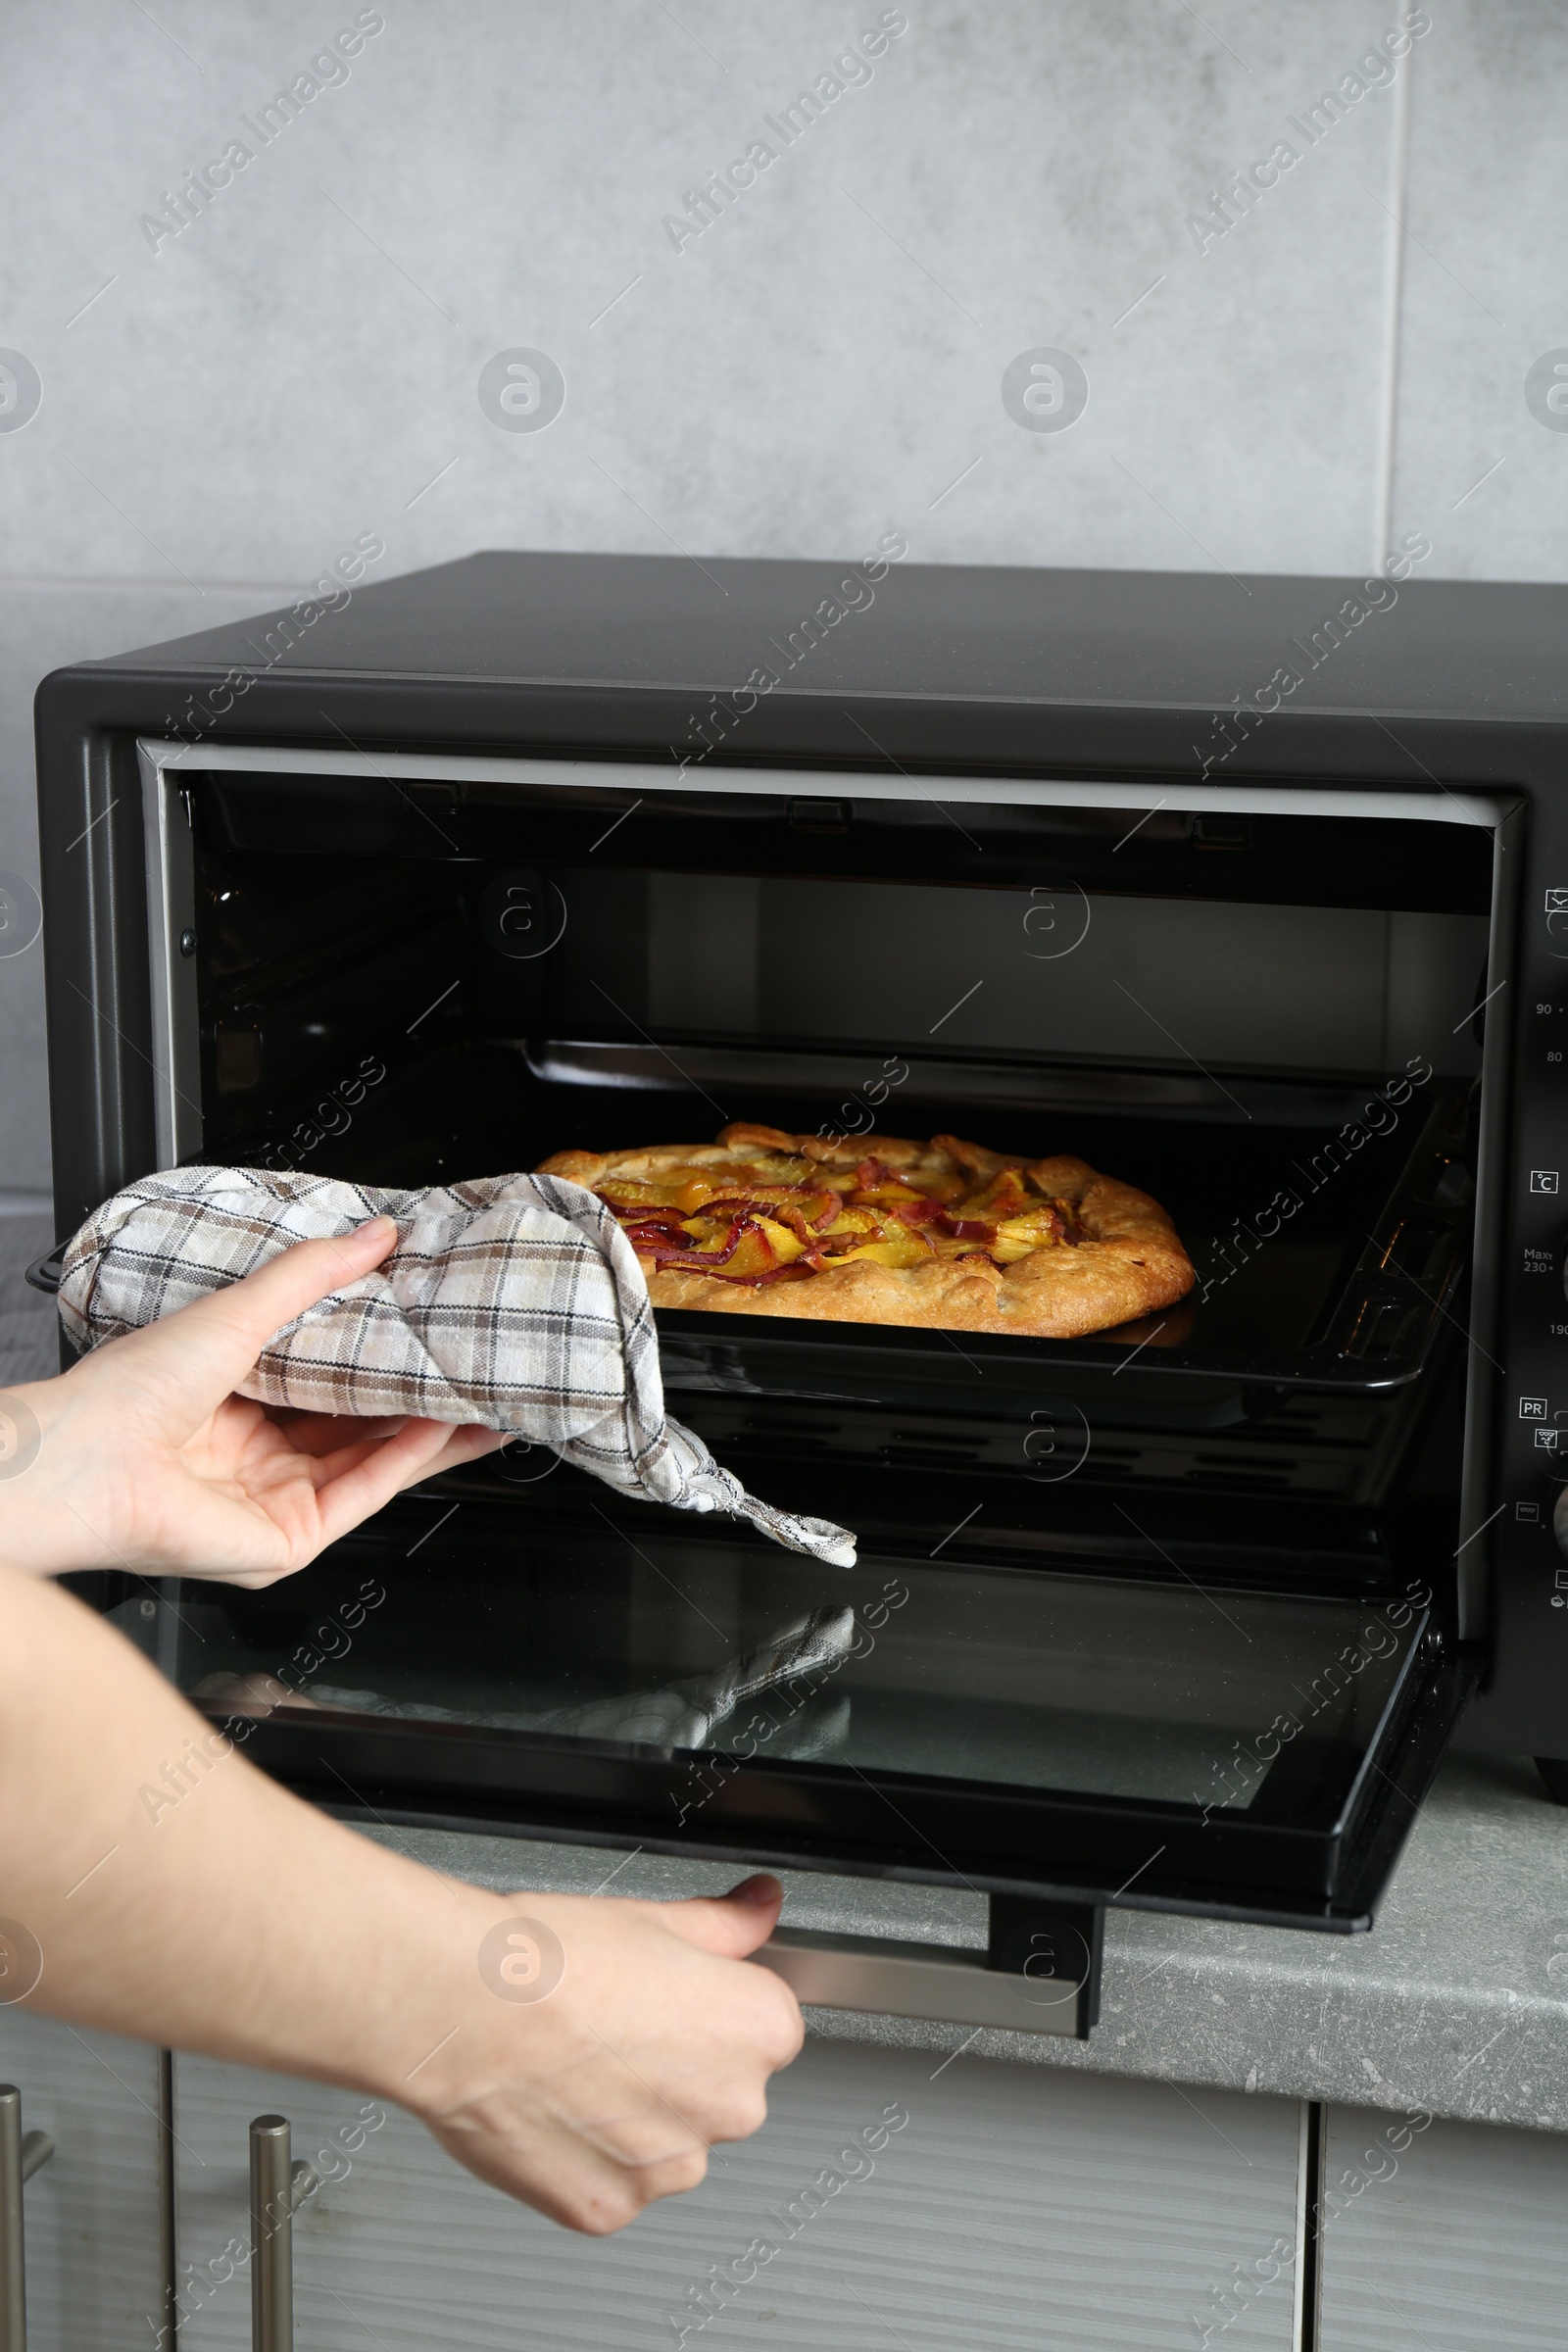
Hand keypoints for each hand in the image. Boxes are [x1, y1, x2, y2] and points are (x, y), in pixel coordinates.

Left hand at [0, 1215, 502, 1582]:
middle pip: (360, 1430)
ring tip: (478, 1396)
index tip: (430, 1334)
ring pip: (371, 1464)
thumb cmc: (127, 1393)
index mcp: (234, 1405)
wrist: (87, 1461)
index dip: (382, 1361)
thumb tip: (374, 1235)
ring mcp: (272, 1502)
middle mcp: (255, 1459)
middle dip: (421, 1403)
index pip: (328, 1385)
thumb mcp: (237, 1312)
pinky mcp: (286, 1539)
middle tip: (473, 1371)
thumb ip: (311, 1276)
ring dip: (428, 1432)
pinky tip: (440, 1428)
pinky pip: (360, 1495)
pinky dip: (405, 1461)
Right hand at [408, 1874, 802, 2231]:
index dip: (706, 2007)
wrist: (463, 2009)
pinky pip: (615, 2183)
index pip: (761, 2026)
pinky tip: (555, 2107)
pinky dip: (588, 2157)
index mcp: (757, 2031)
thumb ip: (725, 1923)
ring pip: (667, 2142)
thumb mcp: (654, 1917)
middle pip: (718, 2090)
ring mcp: (670, 2169)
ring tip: (575, 2065)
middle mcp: (732, 2108)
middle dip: (676, 2068)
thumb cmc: (549, 1962)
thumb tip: (760, 1906)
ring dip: (634, 2117)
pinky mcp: (609, 2210)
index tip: (667, 1999)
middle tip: (613, 2027)